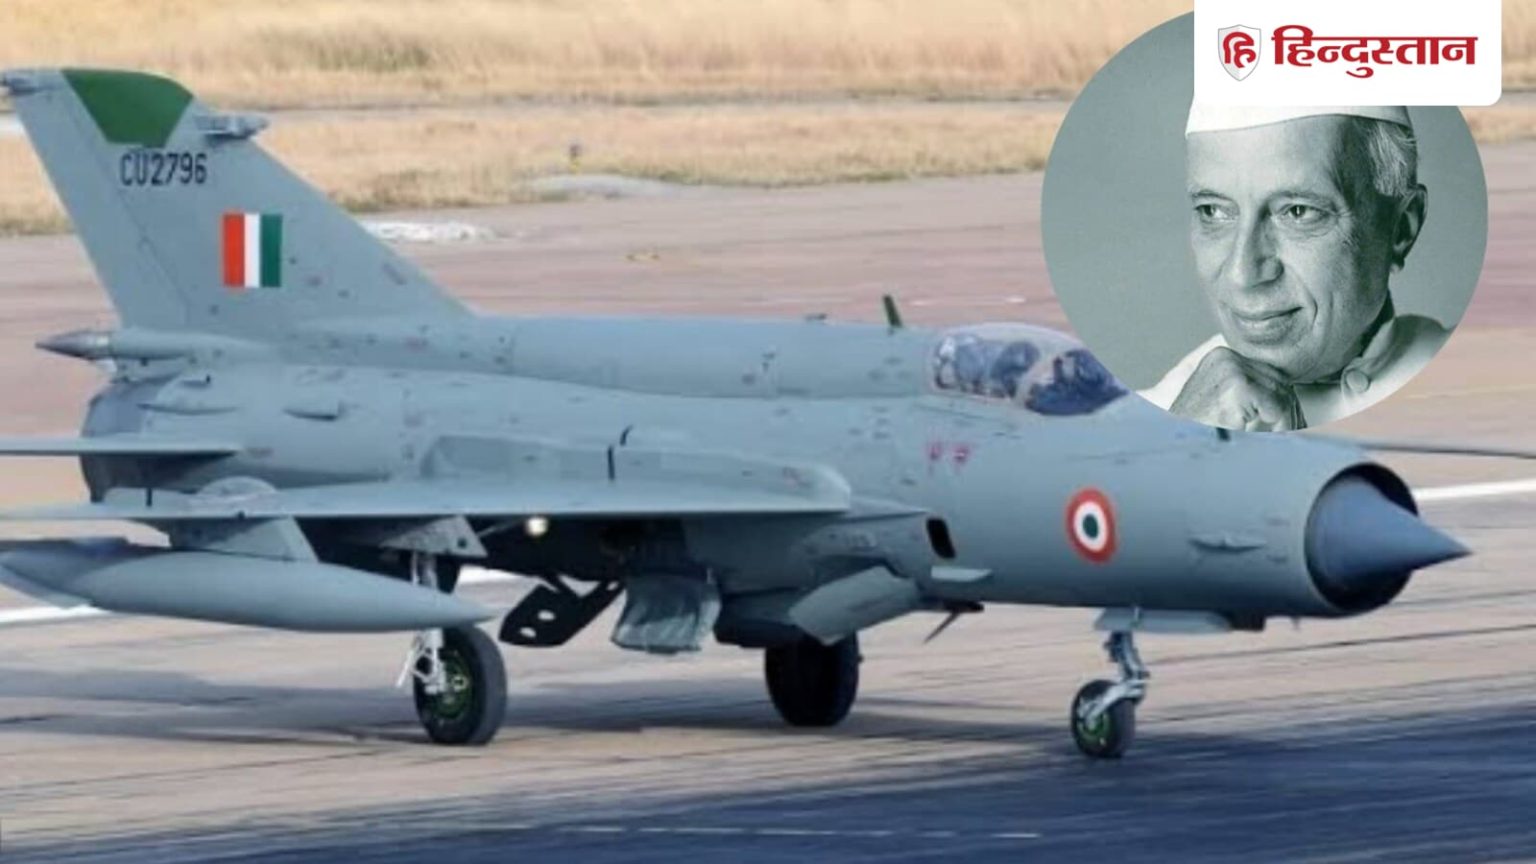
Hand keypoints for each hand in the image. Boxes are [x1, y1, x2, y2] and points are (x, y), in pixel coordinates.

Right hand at [1169, 347, 1301, 430]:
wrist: (1167, 443)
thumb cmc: (1190, 431)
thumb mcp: (1216, 403)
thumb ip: (1243, 394)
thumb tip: (1285, 398)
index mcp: (1220, 357)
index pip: (1268, 371)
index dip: (1281, 398)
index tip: (1288, 419)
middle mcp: (1225, 356)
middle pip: (1278, 379)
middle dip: (1288, 408)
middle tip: (1292, 431)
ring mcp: (1230, 369)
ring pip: (1281, 393)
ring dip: (1287, 418)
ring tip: (1282, 437)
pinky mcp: (1237, 387)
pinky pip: (1276, 406)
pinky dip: (1280, 425)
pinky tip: (1271, 437)